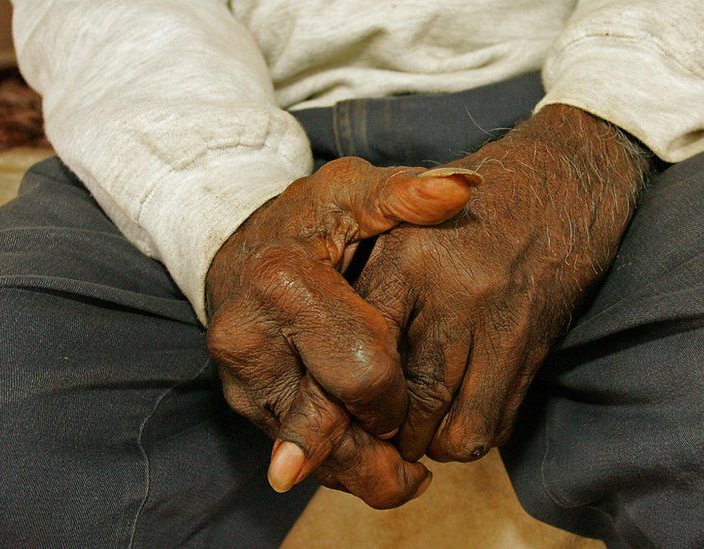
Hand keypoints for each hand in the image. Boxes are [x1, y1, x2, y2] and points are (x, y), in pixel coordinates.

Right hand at [205, 156, 480, 506]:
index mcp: (281, 283)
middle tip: (422, 461)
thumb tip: (464, 188)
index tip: (417, 392)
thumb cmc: (310, 219)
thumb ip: (408, 195)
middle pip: (328, 427)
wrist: (241, 246)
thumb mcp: (355, 193)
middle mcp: (248, 339)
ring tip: (408, 475)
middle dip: (381, 449)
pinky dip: (337, 465)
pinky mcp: (243, 404)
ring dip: (361, 471)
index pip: (360, 370)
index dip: (398, 390)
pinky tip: (374, 465)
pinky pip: (295, 453)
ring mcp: (240, 378)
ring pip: (308, 456)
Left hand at [355, 104, 650, 461]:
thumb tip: (325, 352)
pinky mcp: (532, 346)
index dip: (341, 395)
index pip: (360, 348)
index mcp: (405, 259)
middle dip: (387, 433)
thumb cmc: (467, 208)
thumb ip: (369, 283)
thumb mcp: (406, 223)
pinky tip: (458, 418)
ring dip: (431, 443)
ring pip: (452, 425)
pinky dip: (472, 434)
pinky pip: (495, 420)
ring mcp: (496, 323)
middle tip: (376, 435)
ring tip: (418, 432)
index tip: (334, 414)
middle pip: (405, 399)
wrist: (560, 181)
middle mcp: (449, 294)